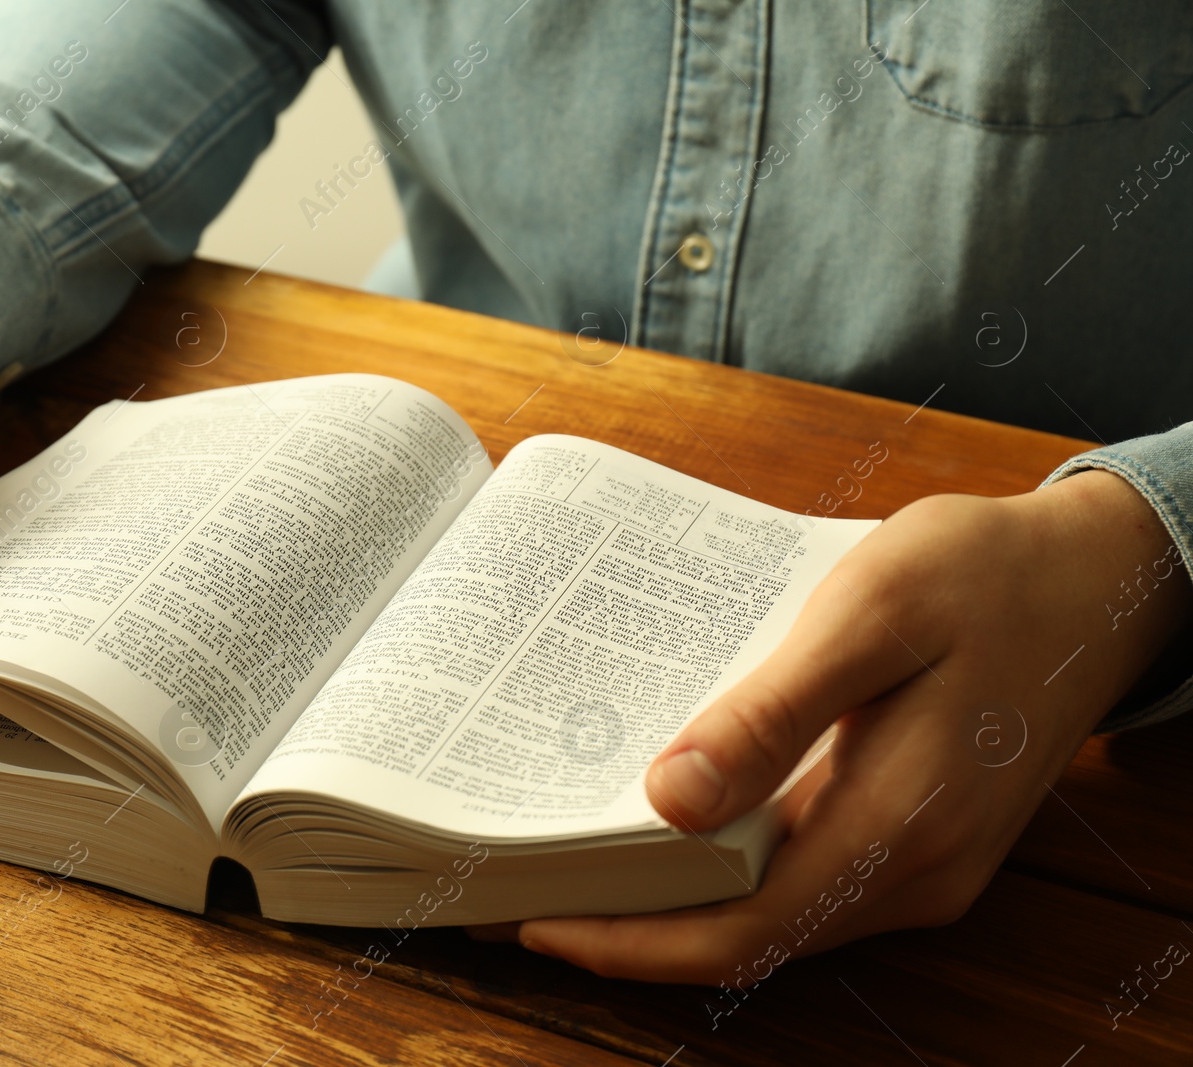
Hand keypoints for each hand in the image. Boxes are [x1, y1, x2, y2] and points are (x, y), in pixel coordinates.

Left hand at [486, 471, 1189, 982]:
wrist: (1098, 575)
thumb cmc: (982, 576)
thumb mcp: (869, 616)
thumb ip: (771, 714)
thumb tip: (671, 801)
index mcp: (897, 825)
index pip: (739, 932)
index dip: (632, 942)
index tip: (538, 917)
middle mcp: (914, 870)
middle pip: (750, 936)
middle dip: (637, 927)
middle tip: (534, 881)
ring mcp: (925, 863)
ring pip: (779, 913)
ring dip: (682, 899)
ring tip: (586, 851)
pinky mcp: (923, 836)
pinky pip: (810, 876)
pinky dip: (734, 867)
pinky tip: (679, 817)